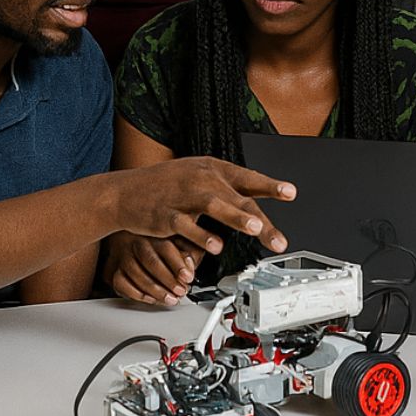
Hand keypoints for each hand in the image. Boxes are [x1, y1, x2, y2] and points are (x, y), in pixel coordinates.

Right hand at [105, 232, 203, 304]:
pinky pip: (121, 283)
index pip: (166, 248)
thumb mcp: (179, 241)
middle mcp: (137, 242)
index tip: (188, 278)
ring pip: (135, 273)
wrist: (128, 236)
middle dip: (168, 280)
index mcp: (155, 234)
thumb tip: (191, 268)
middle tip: (180, 291)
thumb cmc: (159, 243)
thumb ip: (188, 253)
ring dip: (155, 290)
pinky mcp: (112, 268)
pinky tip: (150, 298)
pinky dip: (136, 294)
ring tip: (169, 298)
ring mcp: (123, 255)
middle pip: (150, 261)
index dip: (178, 264)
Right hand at [114, 156, 294, 257]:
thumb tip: (256, 206)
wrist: (125, 193)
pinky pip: (187, 225)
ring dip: (236, 217)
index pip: (247, 178)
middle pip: (238, 199)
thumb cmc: (167, 186)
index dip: (270, 185)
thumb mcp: (198, 178)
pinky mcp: (167, 215)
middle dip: (260, 219)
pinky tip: (216, 246)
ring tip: (254, 228)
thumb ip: (227, 191)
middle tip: (278, 238)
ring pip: (214, 205)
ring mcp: (183, 196)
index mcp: (212, 169)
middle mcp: (201, 180)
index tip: (290, 192)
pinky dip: (202, 236)